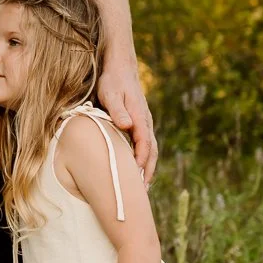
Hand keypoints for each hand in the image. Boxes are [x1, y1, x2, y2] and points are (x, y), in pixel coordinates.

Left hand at [98, 61, 156, 184]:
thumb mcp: (111, 93)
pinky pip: (144, 146)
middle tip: (142, 193)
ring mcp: (144, 124)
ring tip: (142, 188)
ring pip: (150, 150)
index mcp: (140, 118)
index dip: (141, 161)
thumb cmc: (112, 81)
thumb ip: (117, 109)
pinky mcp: (138, 124)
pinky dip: (143, 160)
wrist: (120, 68)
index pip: (144, 144)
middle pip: (151, 151)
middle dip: (148, 172)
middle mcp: (145, 123)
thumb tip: (126, 126)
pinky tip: (136, 170)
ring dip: (147, 168)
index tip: (136, 177)